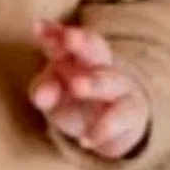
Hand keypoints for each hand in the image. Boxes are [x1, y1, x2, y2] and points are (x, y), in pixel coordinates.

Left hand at [29, 19, 149, 159]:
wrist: (112, 128)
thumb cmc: (76, 102)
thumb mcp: (53, 96)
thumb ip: (44, 91)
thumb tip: (41, 96)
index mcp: (79, 56)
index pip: (66, 40)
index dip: (53, 34)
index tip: (38, 28)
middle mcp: (102, 66)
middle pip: (94, 48)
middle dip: (81, 42)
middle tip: (68, 36)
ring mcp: (120, 88)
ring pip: (111, 82)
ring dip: (94, 82)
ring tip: (76, 85)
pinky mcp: (130, 114)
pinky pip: (120, 118)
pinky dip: (103, 129)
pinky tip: (86, 141)